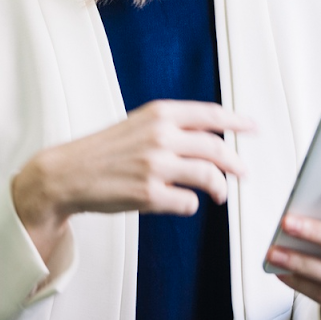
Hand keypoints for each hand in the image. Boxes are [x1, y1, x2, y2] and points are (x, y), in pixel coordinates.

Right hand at [11, 100, 253, 262]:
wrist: (67, 173)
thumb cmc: (103, 151)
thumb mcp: (138, 125)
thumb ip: (171, 127)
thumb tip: (210, 137)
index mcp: (159, 114)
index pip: (211, 115)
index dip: (237, 121)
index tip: (253, 128)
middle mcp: (160, 136)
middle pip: (217, 148)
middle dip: (236, 162)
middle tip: (243, 172)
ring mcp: (156, 166)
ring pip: (209, 176)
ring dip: (220, 187)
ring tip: (220, 193)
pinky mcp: (150, 195)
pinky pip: (188, 203)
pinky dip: (190, 204)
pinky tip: (181, 202)